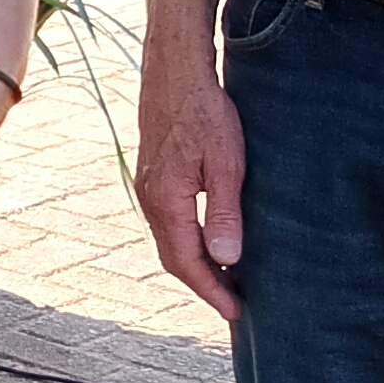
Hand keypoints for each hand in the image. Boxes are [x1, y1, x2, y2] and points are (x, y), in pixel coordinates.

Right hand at [131, 0, 244, 322]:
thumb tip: (227, 261)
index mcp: (166, 202)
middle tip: (233, 303)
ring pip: (168, 240)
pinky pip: (168, 221)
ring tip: (226, 278)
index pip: (186, 263)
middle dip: (202, 284)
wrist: (175, 71)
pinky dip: (187, 241)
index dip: (211, 291)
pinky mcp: (153, 174)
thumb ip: (224, 214)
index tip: (235, 312)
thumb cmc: (205, 113)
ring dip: (194, 263)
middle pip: (172, 258)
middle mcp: (150, 199)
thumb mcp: (227, 165)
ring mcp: (148, 187)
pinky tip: (208, 240)